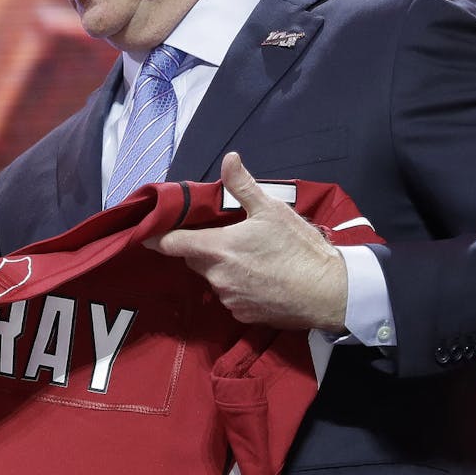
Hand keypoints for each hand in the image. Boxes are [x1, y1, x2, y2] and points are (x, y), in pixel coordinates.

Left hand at [144, 152, 347, 330]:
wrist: (329, 292)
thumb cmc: (299, 248)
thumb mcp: (272, 210)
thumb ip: (243, 185)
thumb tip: (229, 158)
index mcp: (218, 249)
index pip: (173, 244)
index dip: (157, 238)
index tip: (146, 234)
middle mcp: (217, 277)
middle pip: (195, 259)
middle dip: (204, 248)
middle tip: (227, 237)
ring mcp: (229, 299)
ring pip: (214, 278)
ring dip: (223, 268)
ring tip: (252, 258)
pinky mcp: (243, 316)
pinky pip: (231, 297)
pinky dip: (239, 287)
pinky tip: (261, 279)